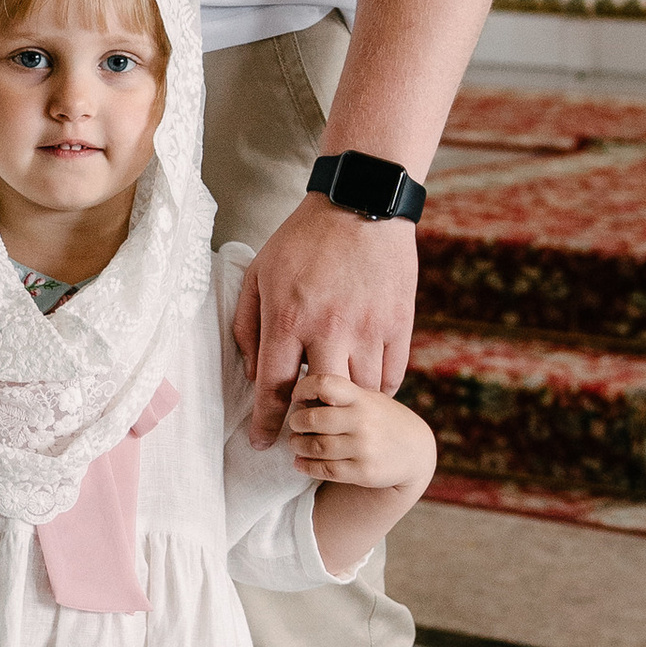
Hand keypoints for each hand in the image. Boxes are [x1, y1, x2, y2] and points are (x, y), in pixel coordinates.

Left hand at [233, 195, 417, 436]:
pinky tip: (366, 390)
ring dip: (347, 410)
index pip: (274, 387)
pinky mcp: (398, 323)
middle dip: (309, 423)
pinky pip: (392, 376)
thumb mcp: (259, 272)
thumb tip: (250, 370)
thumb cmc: (303, 239)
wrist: (362, 204)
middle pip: (321, 401)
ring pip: (361, 394)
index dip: (266, 422)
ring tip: (337, 413)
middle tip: (303, 429)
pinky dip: (379, 391)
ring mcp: (369, 328)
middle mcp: (329, 329)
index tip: (261, 442)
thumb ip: (247, 322)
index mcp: (289, 317)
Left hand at [284, 366, 436, 499]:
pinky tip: (299, 463)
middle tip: (295, 424)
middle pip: (314, 419)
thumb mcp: (369, 398)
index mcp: (362, 397)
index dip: (304, 388)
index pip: (326, 384)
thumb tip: (301, 398)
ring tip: (295, 443)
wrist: (416, 453)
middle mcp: (363, 420)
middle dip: (297, 422)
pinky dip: (306, 466)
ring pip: (316, 447)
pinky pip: (326, 470)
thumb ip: (341, 396)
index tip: (297, 396)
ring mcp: (364, 448)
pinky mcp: (363, 472)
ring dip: (298, 445)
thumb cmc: (382, 419)